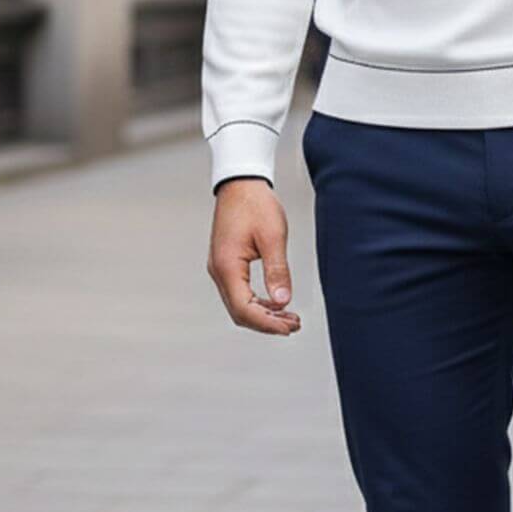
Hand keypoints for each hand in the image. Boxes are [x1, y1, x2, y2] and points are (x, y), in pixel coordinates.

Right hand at [207, 180, 300, 335]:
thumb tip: (283, 301)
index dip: (267, 323)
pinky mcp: (226, 265)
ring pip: (238, 305)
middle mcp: (219, 271)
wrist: (240, 184)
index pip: (244, 309)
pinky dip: (257, 303)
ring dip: (263, 315)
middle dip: (266, 324)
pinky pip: (239, 293)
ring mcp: (220, 269)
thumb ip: (277, 270)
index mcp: (227, 266)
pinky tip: (276, 304)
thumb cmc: (255, 204)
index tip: (289, 327)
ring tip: (290, 318)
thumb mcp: (273, 237)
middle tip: (294, 326)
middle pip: (239, 312)